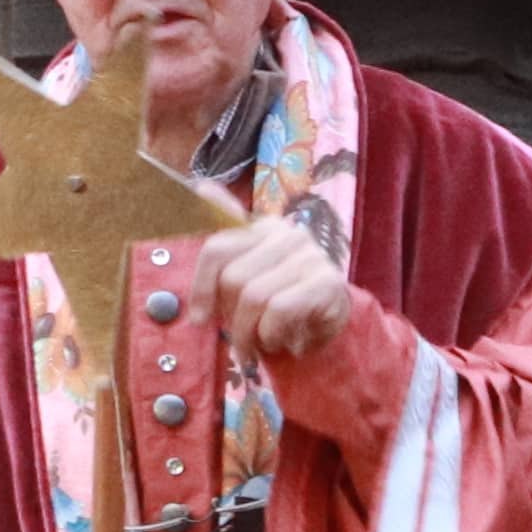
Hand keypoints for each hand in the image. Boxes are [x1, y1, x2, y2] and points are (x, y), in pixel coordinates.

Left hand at [198, 215, 353, 362]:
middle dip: (230, 317)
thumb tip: (201, 186)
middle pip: (233, 278)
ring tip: (256, 345)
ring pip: (254, 296)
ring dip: (249, 332)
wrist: (332, 320)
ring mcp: (310, 255)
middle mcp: (288, 233)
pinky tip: (279, 340)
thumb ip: (227, 236)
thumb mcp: (250, 269)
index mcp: (263, 227)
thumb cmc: (282, 297)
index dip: (202, 287)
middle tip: (240, 337)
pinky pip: (279, 309)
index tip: (199, 319)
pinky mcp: (326, 281)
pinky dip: (272, 334)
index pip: (217, 249)